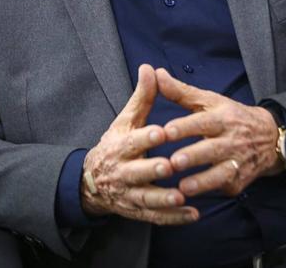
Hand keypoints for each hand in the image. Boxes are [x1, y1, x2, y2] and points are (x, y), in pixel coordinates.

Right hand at [81, 65, 198, 224]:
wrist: (93, 182)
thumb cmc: (116, 145)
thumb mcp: (126, 120)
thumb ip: (142, 97)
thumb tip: (149, 67)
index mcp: (120, 147)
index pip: (132, 141)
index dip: (145, 137)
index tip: (161, 132)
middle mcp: (122, 172)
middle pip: (136, 173)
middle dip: (152, 170)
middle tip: (169, 166)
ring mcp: (129, 194)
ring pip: (146, 198)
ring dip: (164, 199)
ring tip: (182, 197)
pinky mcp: (137, 211)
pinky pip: (156, 216)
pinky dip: (174, 218)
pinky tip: (193, 214)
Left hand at [156, 67, 283, 197]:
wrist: (268, 137)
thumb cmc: (230, 117)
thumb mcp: (209, 101)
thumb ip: (181, 92)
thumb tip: (156, 74)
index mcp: (222, 117)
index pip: (203, 122)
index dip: (185, 127)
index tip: (167, 131)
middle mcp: (232, 140)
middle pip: (212, 149)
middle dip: (193, 156)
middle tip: (173, 161)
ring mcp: (237, 162)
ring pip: (220, 173)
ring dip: (202, 181)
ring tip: (182, 188)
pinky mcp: (239, 181)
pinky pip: (225, 187)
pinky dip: (210, 193)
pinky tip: (192, 199)